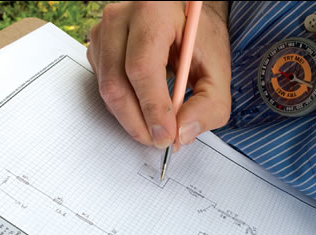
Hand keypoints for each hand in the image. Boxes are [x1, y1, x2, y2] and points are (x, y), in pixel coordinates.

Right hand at [87, 1, 230, 149]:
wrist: (183, 21)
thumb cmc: (199, 40)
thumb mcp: (218, 70)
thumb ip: (210, 105)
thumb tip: (181, 134)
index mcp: (154, 11)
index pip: (143, 67)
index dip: (152, 107)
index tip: (166, 136)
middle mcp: (120, 17)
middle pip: (117, 83)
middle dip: (139, 122)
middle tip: (161, 141)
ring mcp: (103, 33)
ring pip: (107, 91)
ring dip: (131, 118)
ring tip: (157, 125)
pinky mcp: (96, 49)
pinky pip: (104, 90)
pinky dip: (124, 108)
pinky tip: (145, 106)